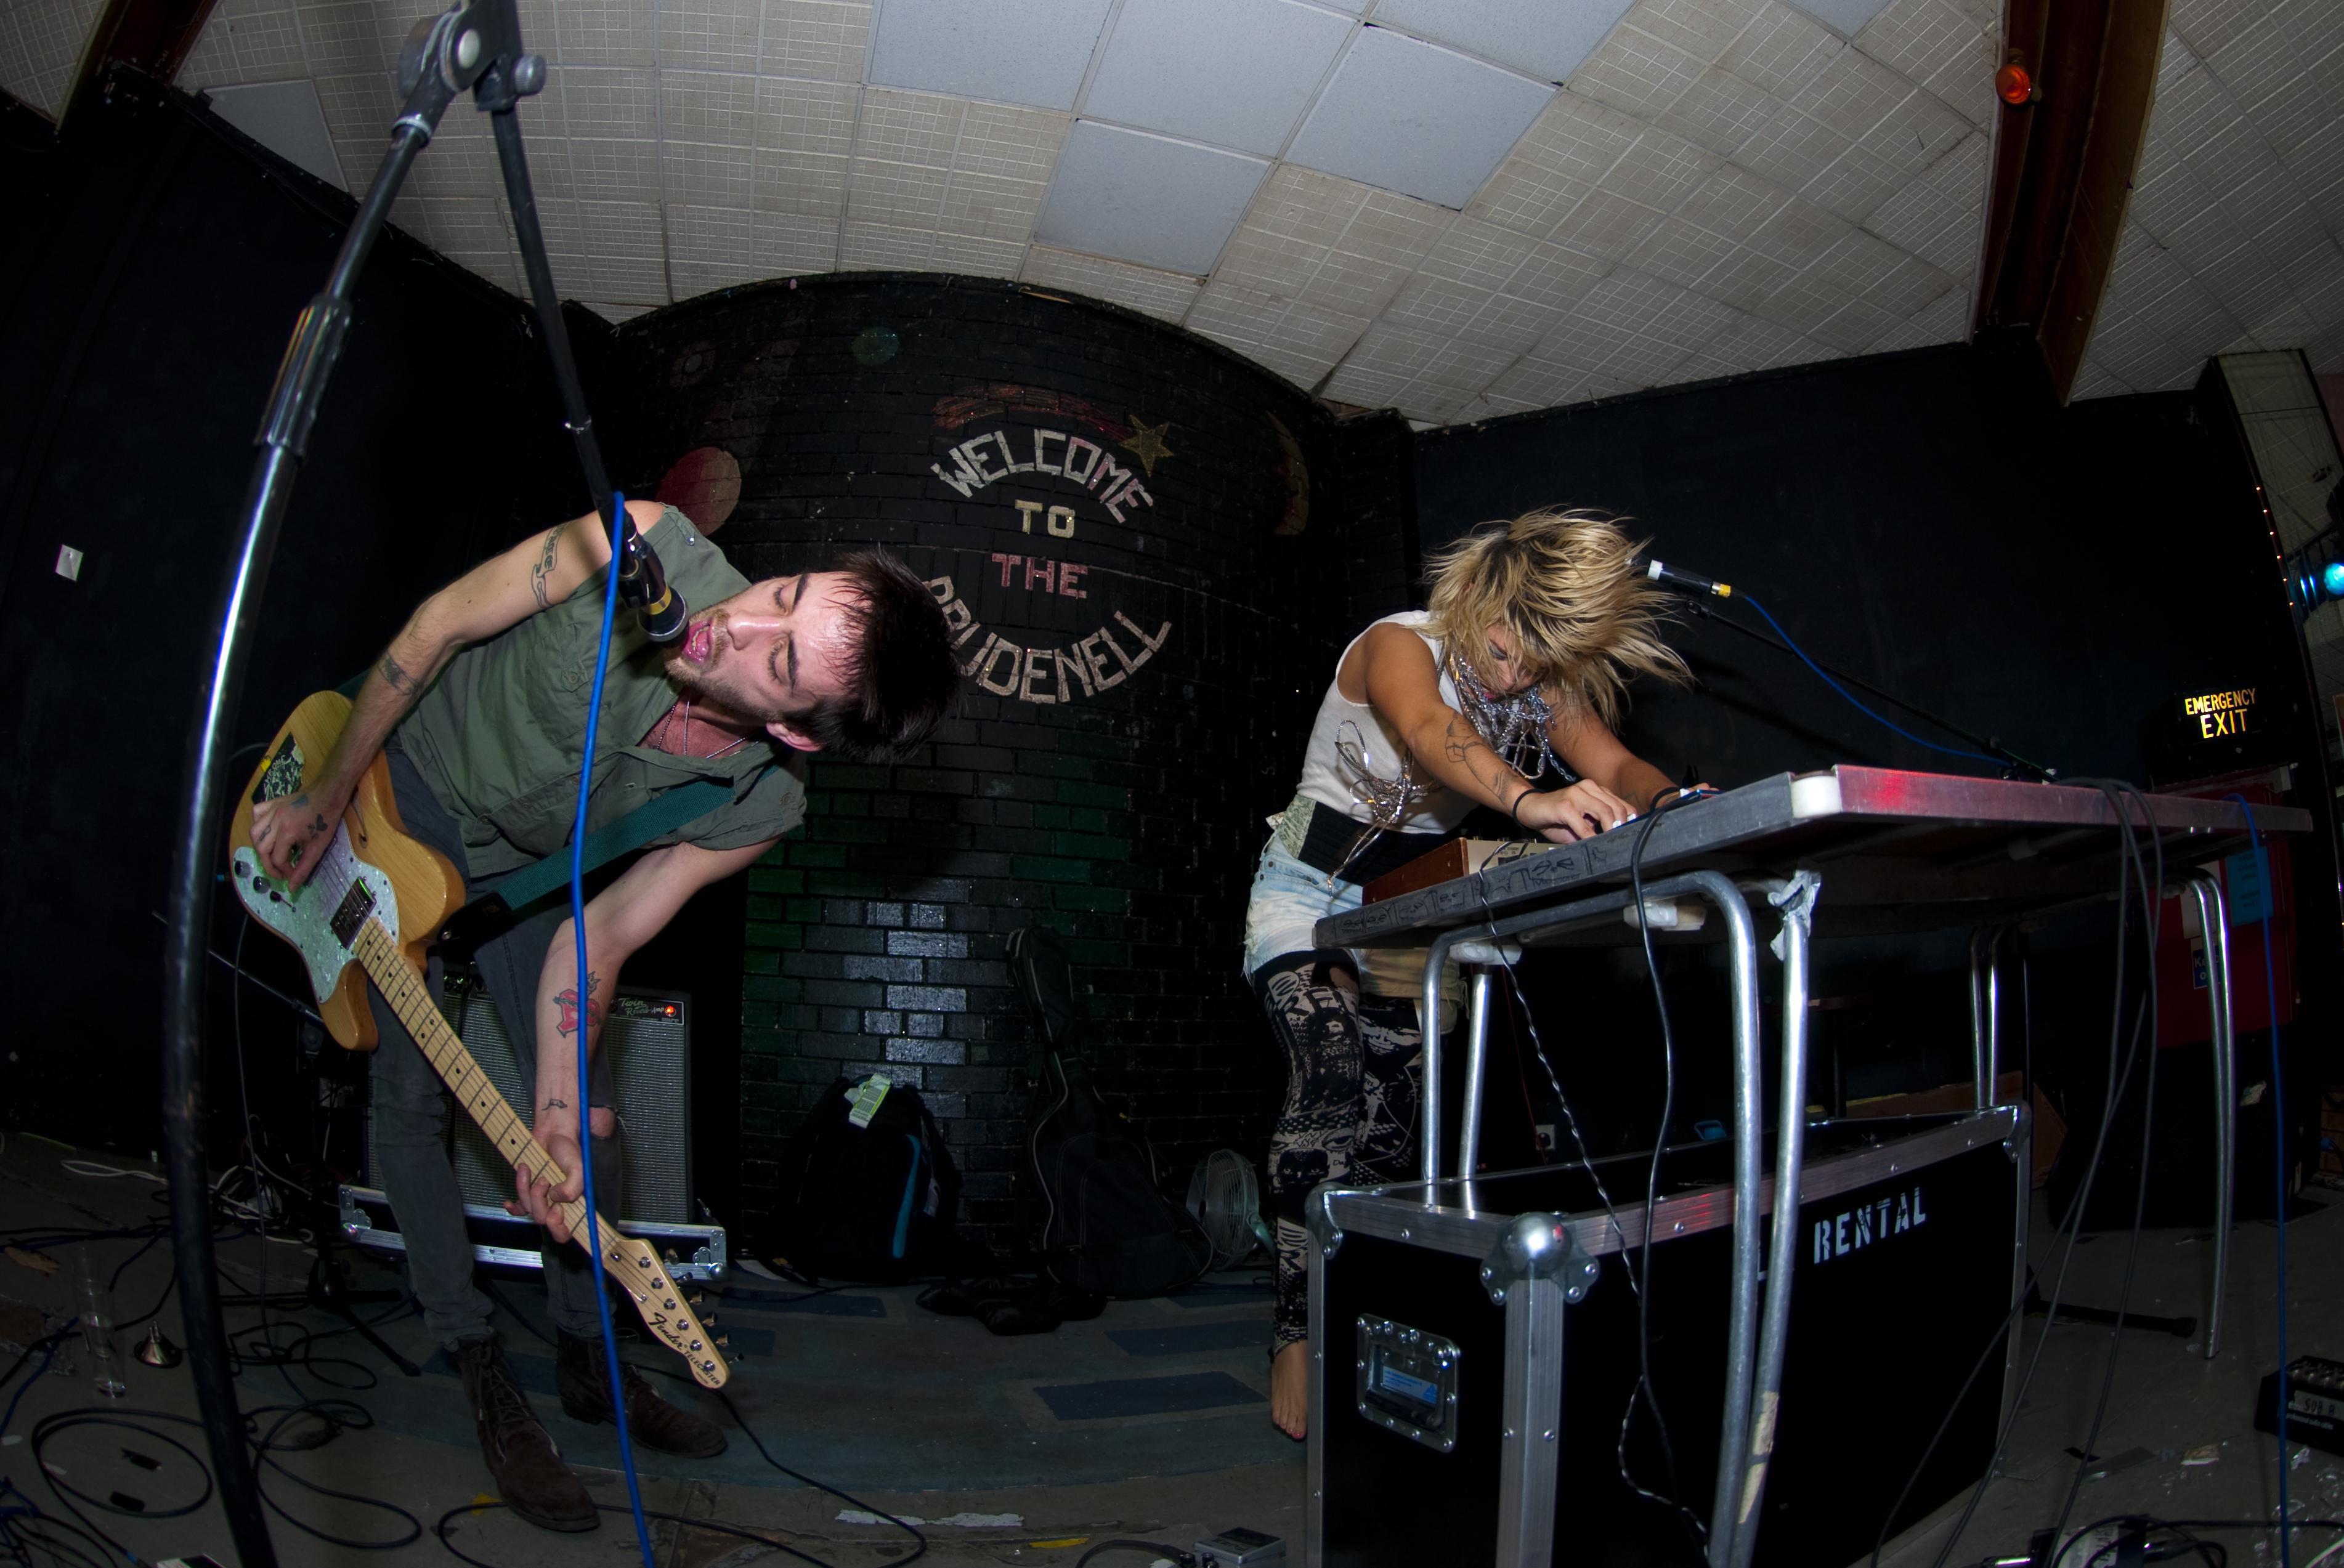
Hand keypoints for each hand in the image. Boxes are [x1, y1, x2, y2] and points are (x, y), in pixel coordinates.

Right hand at [250, 784, 349, 886]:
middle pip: (261, 848)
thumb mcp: (318, 847)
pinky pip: (257, 813)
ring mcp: (272, 810)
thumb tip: (292, 887)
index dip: (284, 871)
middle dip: (269, 864)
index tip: (292, 875)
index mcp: (287, 831)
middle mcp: (275, 820)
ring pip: (254, 832)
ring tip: (272, 854)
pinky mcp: (272, 802)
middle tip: (280, 871)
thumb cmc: (326, 820)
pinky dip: (258, 824)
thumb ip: (303, 868)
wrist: (329, 794)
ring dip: (260, 846)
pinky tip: (268, 831)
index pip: (277, 858)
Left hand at [509, 1130, 584, 1243]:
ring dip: (527, 1189)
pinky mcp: (528, 1193)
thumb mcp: (579, 1168)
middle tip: (544, 1181)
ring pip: (529, 1209)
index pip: (566, 1232)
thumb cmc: (568, 1150)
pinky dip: (513, 1206)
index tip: (557, 1212)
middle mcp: (558, 1205)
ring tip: (532, 1170)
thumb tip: (555, 1198)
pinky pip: (518, 1208)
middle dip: (540, 1201)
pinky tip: (508, 1203)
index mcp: (574, 1204)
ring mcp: (542, 1200)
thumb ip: (572, 1188)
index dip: (559, 1229)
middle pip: (543, 1220)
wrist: (553, 1134)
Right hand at [1514, 779, 1638, 843]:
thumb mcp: (1583, 821)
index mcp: (1596, 790)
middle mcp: (1589, 788)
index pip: (1622, 804)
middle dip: (1622, 827)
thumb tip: (1617, 840)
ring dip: (1610, 830)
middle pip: (1617, 807)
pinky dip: (1590, 837)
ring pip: (1605, 812)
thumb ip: (1599, 825)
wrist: (1530, 808)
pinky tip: (1591, 845)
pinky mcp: (1565, 805)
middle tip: (1622, 842)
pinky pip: (1583, 825)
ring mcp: (1577, 794)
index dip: (1630, 820)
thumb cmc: (1557, 817)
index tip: (1633, 836)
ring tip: (1610, 843)